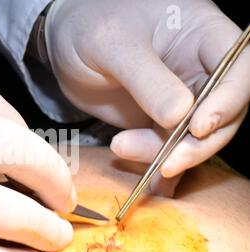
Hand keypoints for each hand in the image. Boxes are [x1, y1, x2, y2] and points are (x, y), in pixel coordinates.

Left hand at [45, 0, 249, 195]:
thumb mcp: (114, 45)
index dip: (229, 101)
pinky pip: (168, 147)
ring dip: (169, 156)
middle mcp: (198, 68)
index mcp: (200, 34)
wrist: (63, 42)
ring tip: (123, 149)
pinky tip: (150, 184)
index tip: (197, 127)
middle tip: (167, 162)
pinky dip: (160, 167)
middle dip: (198, 143)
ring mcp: (178, 97)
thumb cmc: (89, 24)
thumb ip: (147, 79)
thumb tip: (180, 116)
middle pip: (223, 112)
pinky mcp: (156, 119)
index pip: (239, 69)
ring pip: (194, 138)